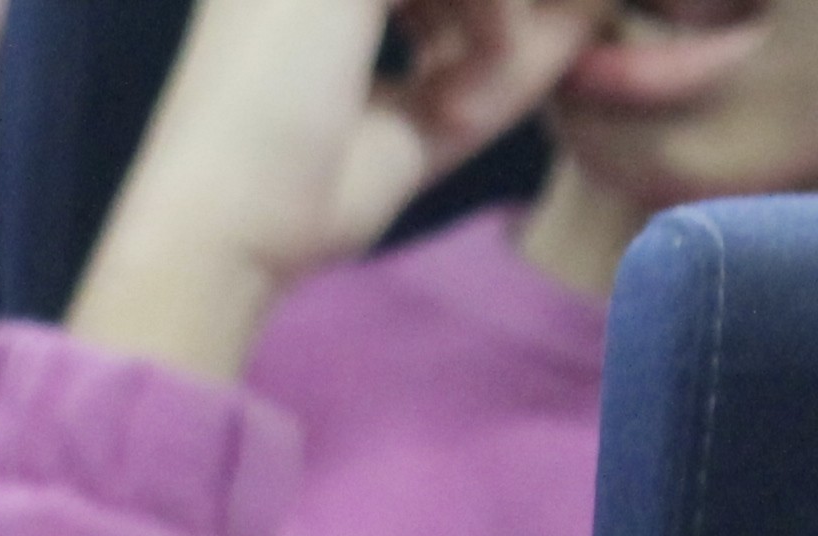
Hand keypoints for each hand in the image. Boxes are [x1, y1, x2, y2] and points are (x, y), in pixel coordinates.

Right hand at [67, 0, 607, 381]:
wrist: (222, 231)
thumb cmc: (307, 195)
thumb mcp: (435, 112)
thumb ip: (511, 56)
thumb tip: (595, 5)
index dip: (484, 11)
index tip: (502, 65)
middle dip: (501, 8)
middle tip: (511, 71)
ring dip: (501, 11)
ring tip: (484, 88)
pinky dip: (490, 10)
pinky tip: (468, 82)